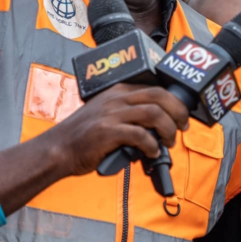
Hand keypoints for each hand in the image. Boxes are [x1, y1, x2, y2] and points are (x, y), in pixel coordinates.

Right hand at [49, 84, 190, 176]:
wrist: (58, 149)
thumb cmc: (83, 136)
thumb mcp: (105, 114)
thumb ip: (128, 113)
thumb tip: (157, 125)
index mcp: (117, 91)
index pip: (155, 88)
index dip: (174, 102)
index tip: (181, 116)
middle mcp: (116, 98)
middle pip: (159, 96)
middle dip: (178, 112)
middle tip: (182, 127)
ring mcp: (111, 114)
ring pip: (154, 113)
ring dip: (168, 129)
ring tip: (168, 142)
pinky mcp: (107, 132)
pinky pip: (140, 135)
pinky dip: (152, 146)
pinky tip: (151, 153)